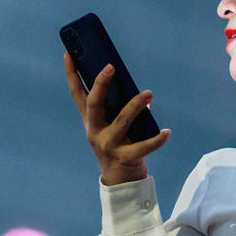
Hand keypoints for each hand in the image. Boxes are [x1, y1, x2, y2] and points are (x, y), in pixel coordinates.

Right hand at [63, 52, 169, 185]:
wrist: (120, 181)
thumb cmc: (118, 146)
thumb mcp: (113, 127)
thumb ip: (120, 110)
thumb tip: (142, 95)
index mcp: (90, 121)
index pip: (77, 94)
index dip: (72, 74)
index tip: (69, 54)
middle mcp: (95, 131)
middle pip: (94, 104)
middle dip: (100, 84)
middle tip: (111, 67)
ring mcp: (108, 145)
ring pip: (121, 121)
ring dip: (135, 105)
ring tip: (149, 94)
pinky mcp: (124, 157)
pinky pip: (142, 147)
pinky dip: (156, 140)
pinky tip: (166, 132)